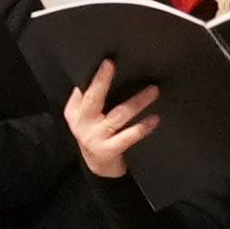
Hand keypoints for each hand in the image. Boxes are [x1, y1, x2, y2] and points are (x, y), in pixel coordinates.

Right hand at [61, 64, 160, 178]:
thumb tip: (106, 69)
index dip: (96, 76)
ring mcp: (96, 137)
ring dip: (137, 101)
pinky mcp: (110, 150)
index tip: (108, 62)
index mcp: (75, 111)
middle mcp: (83, 123)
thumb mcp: (85, 116)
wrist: (98, 167)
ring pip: (118, 115)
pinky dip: (142, 127)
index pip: (84, 90)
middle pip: (93, 99)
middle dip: (102, 81)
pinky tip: (154, 119)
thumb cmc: (95, 133)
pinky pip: (129, 136)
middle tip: (114, 65)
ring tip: (153, 90)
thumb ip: (89, 97)